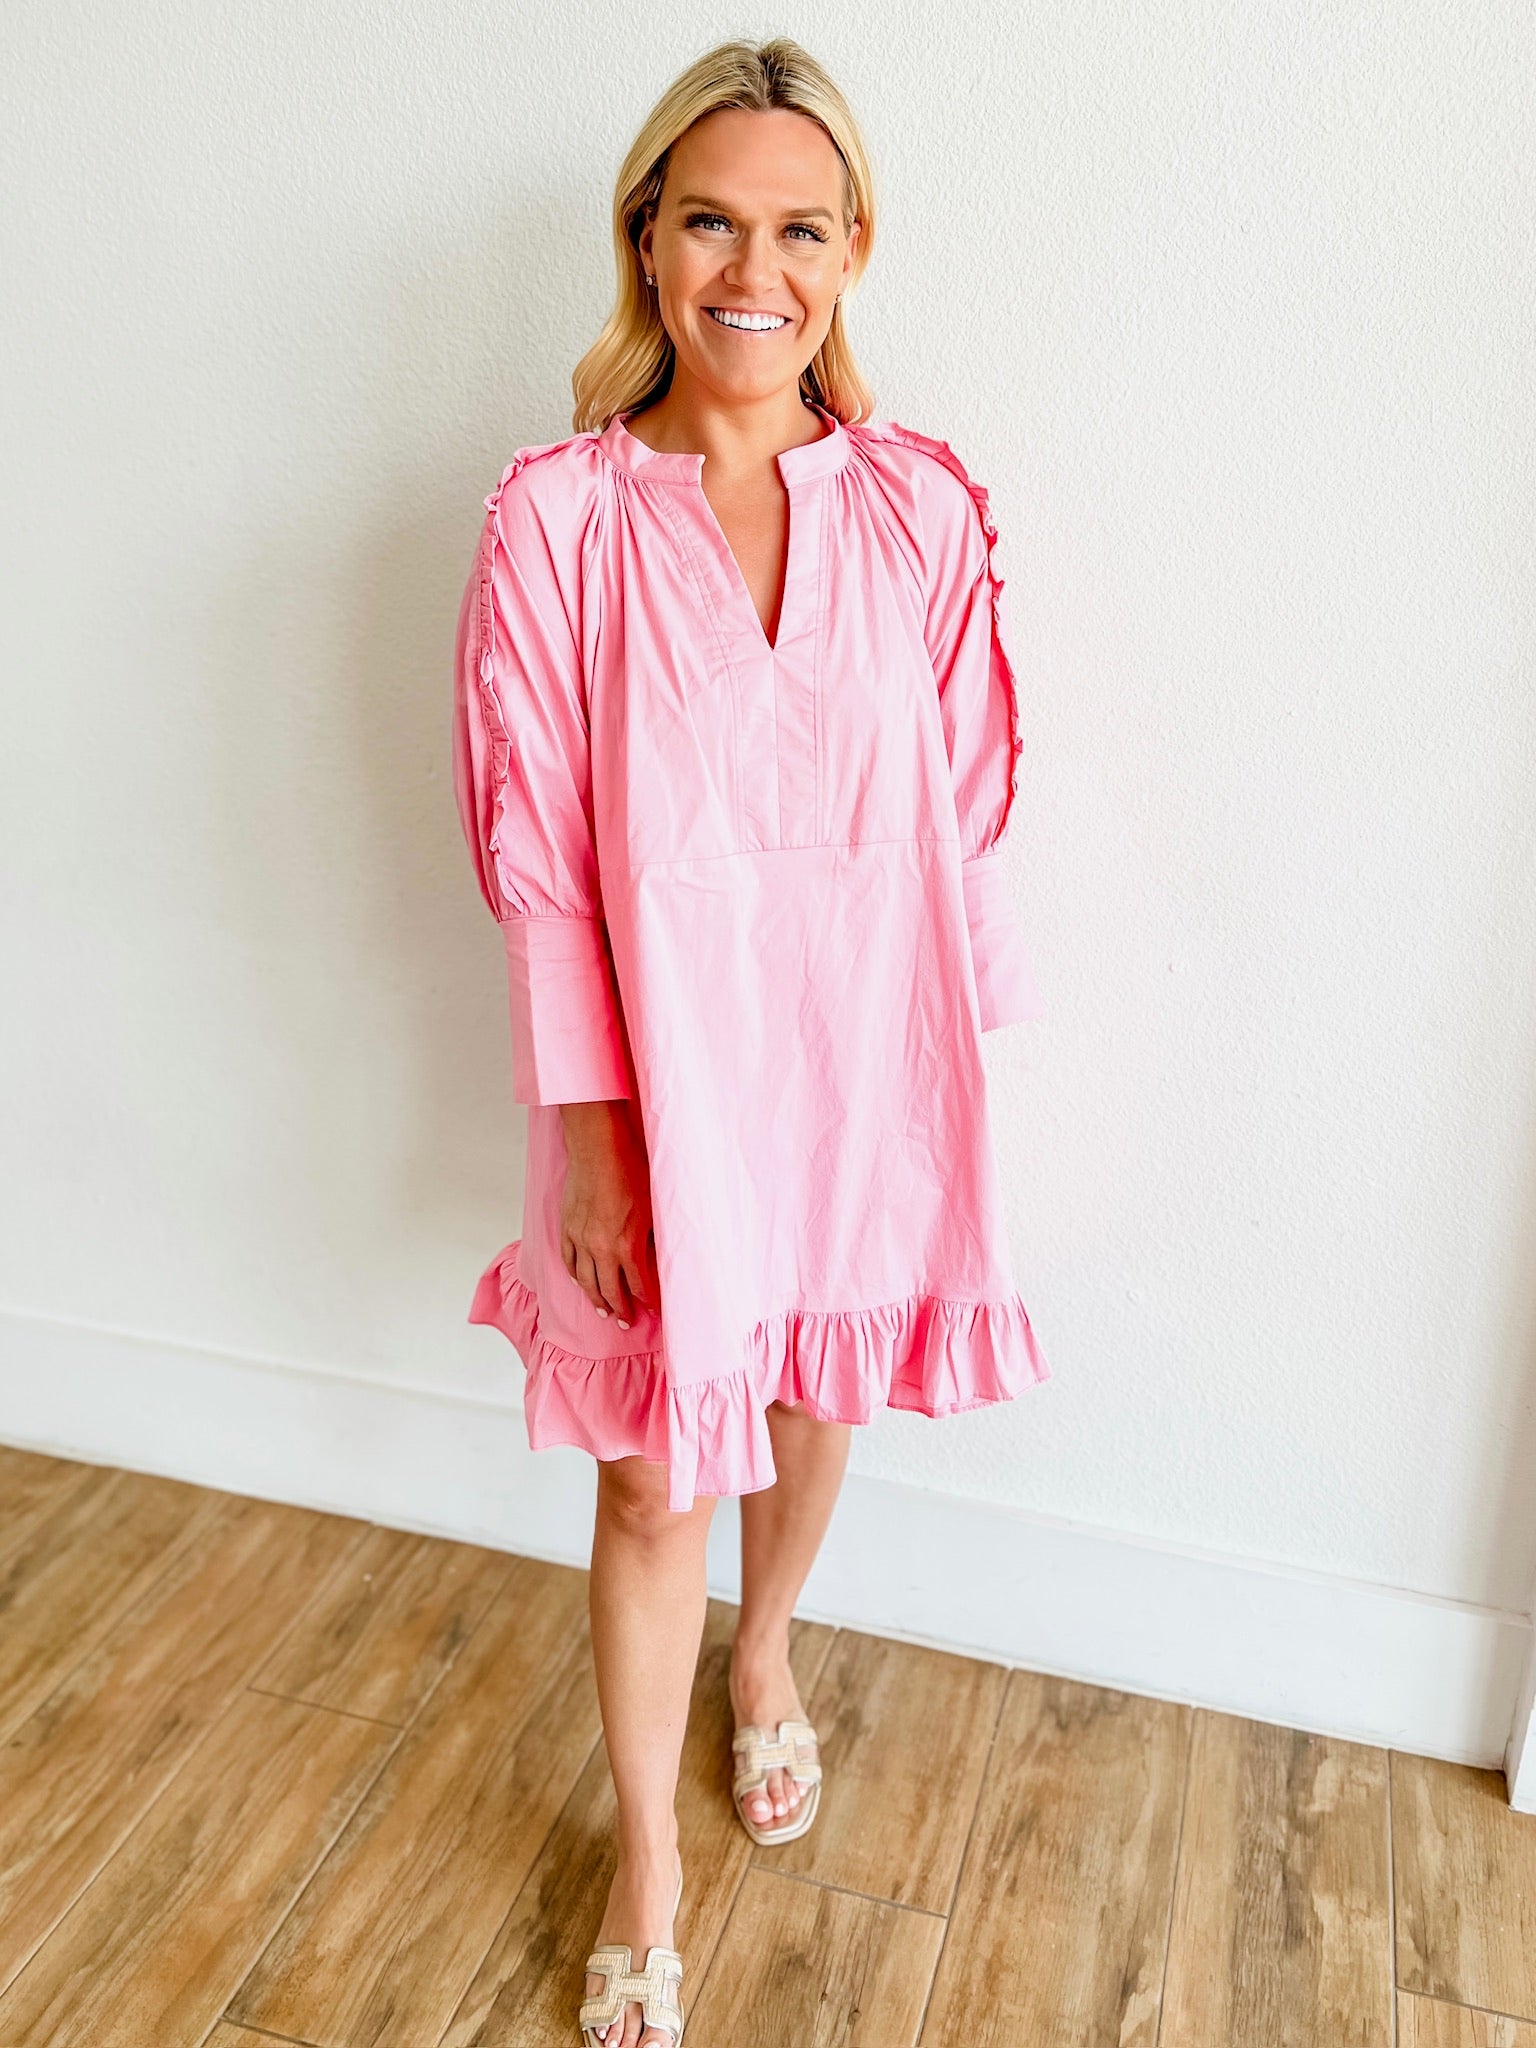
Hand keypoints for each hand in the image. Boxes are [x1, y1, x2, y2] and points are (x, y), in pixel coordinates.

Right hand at [556, 1100, 659, 1328]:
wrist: (598, 1149)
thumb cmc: (629, 1171)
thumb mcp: (652, 1209)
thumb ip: (651, 1238)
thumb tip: (655, 1257)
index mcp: (626, 1246)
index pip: (639, 1286)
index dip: (647, 1302)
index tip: (653, 1311)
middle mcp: (601, 1248)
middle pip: (610, 1290)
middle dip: (620, 1309)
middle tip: (625, 1323)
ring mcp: (580, 1239)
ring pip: (586, 1281)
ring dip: (595, 1298)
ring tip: (603, 1311)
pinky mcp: (567, 1227)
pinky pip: (569, 1260)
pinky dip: (575, 1275)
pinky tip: (580, 1282)